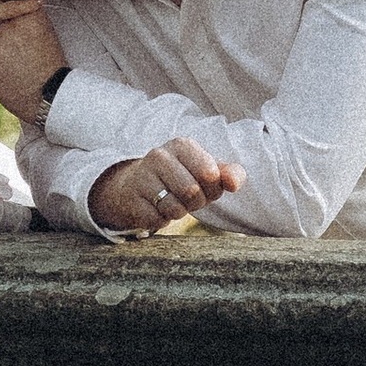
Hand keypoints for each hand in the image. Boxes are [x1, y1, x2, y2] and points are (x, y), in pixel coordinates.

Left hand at [0, 0, 64, 118]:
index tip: (3, 21)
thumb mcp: (45, 33)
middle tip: (1, 48)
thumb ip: (27, 18)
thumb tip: (10, 12)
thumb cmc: (49, 68)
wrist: (49, 94)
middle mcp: (11, 21)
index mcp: (29, 12)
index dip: (1, 11)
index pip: (5, 1)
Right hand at [88, 138, 245, 235]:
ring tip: (171, 202)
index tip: (202, 185)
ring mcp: (142, 177)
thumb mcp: (207, 172)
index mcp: (182, 145)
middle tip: (186, 197)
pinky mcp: (132, 199)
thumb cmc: (181, 178)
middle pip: (192, 193)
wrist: (137, 187)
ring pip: (175, 208)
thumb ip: (230, 174)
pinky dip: (162, 220)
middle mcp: (159, 155)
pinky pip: (158, 220)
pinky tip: (155, 208)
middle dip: (196, 203)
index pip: (210, 174)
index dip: (212, 188)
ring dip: (179, 212)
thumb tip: (234, 184)